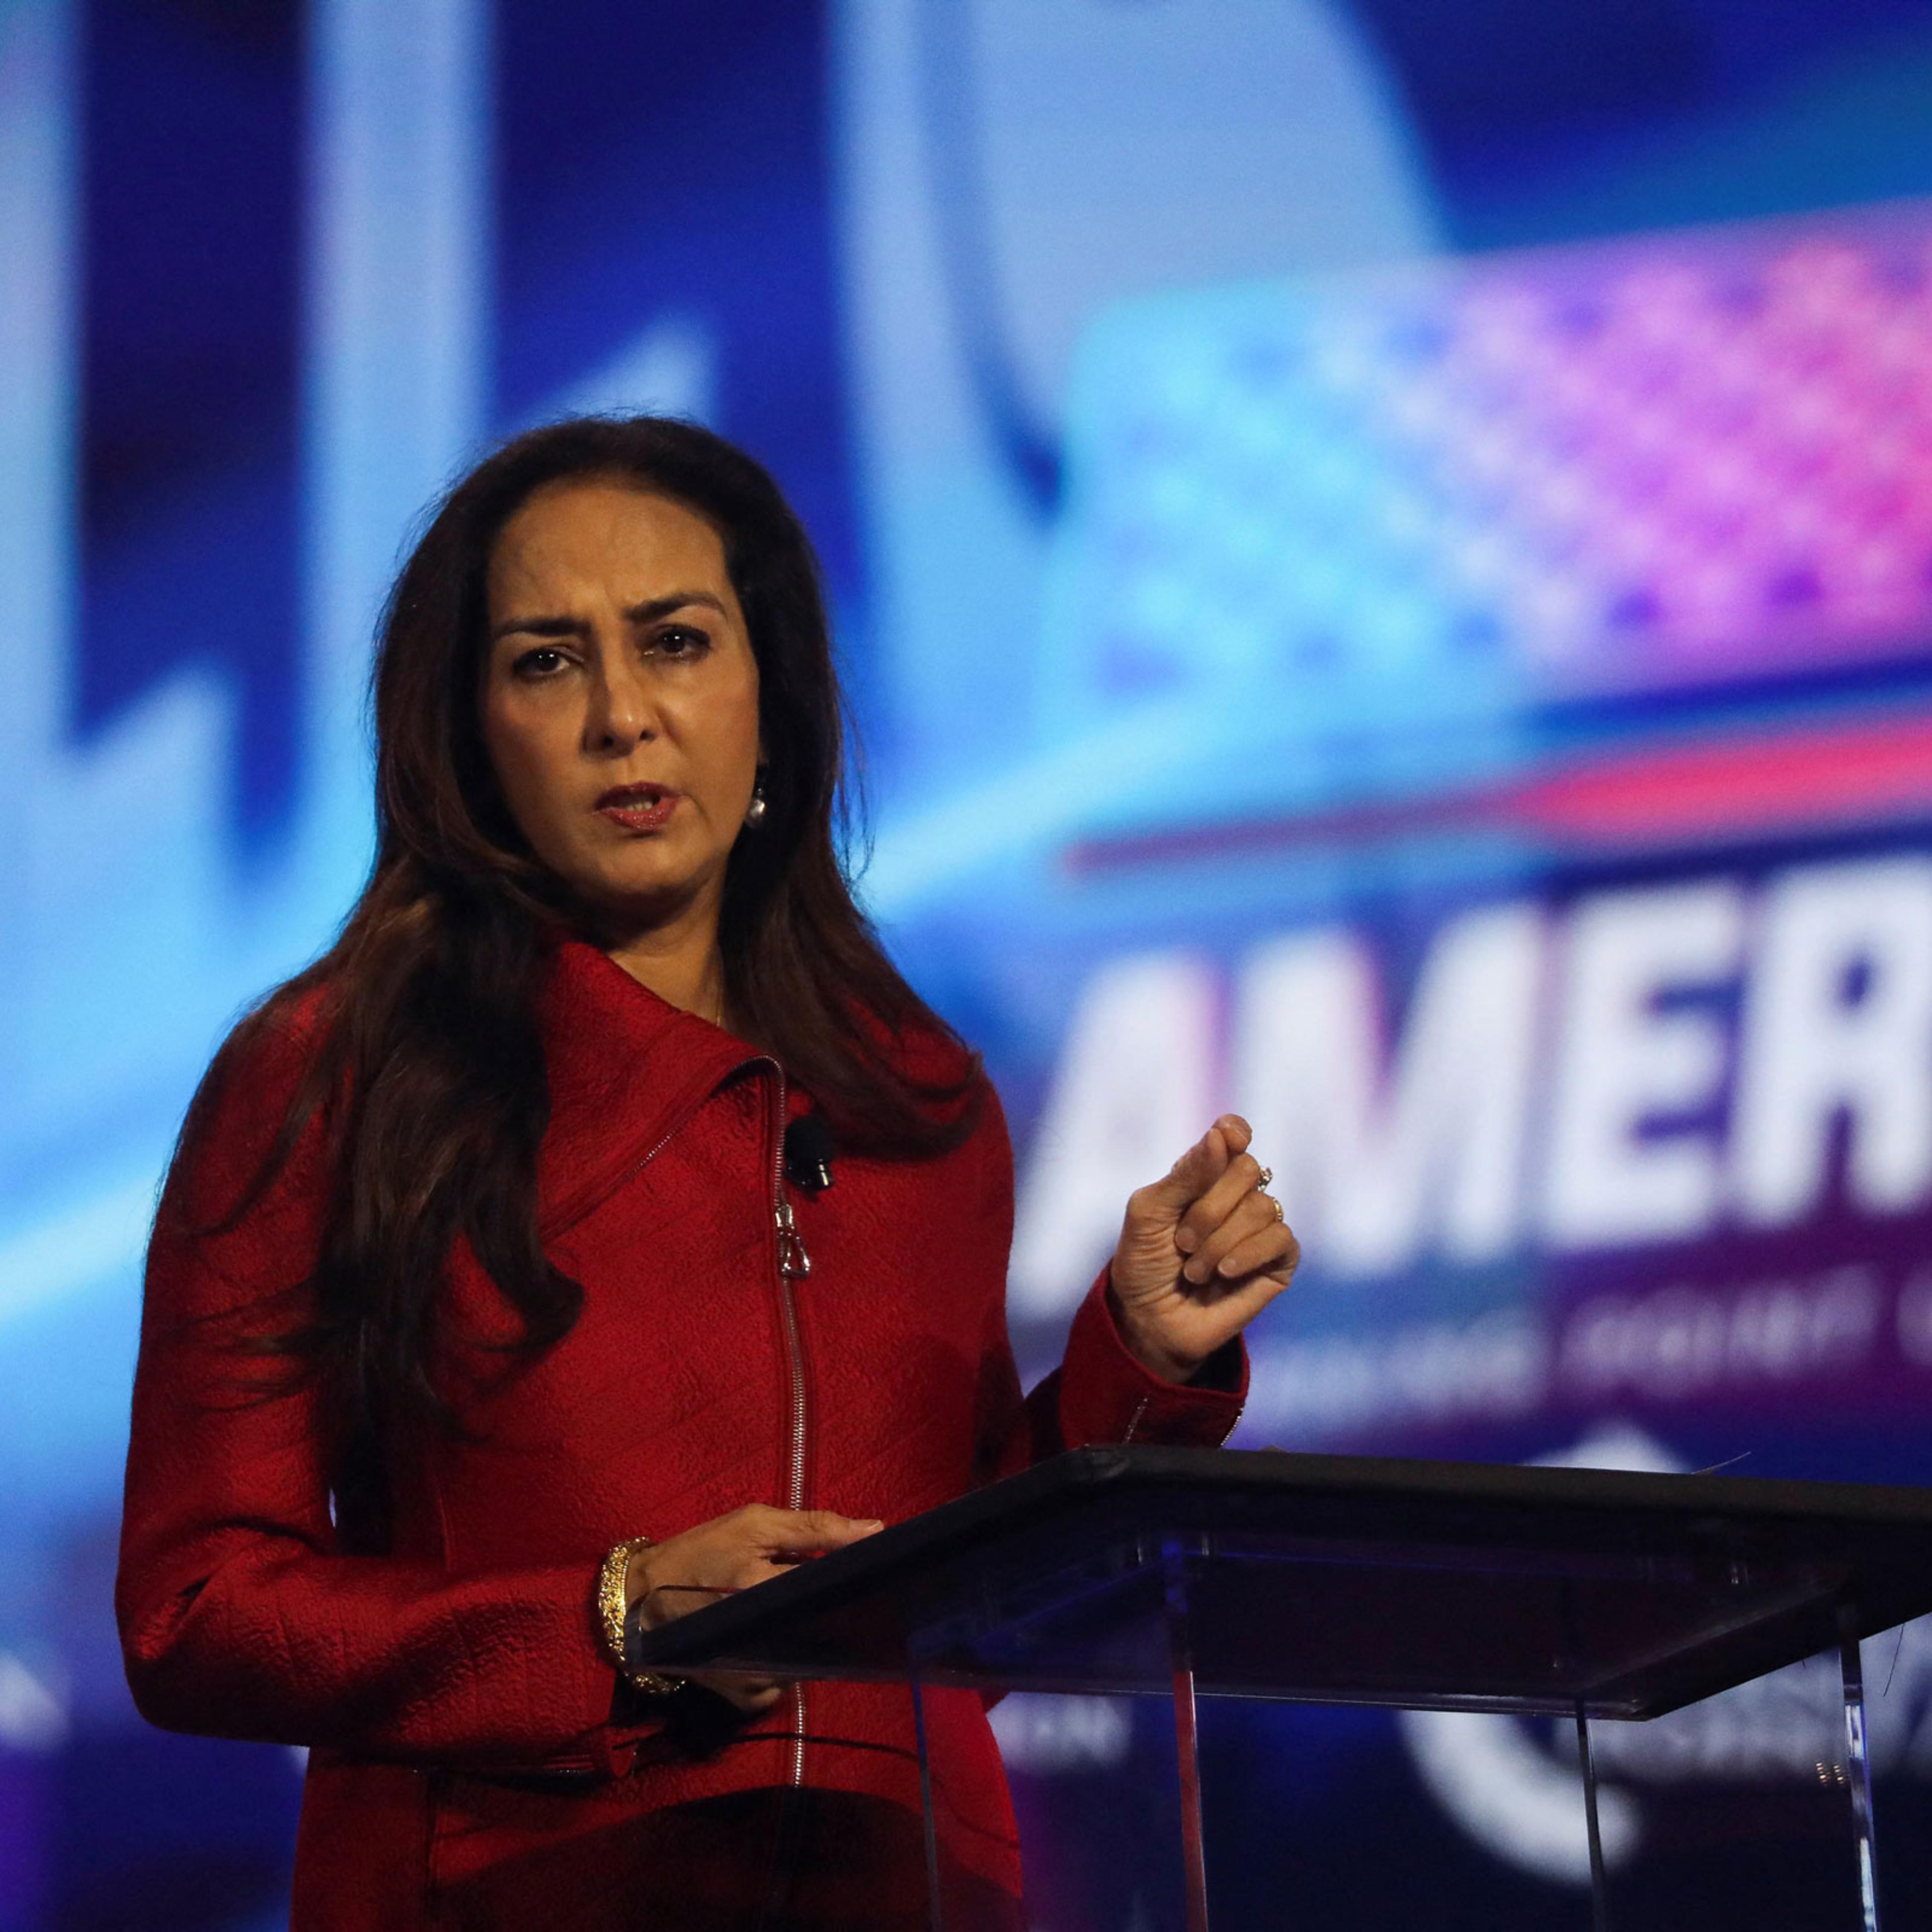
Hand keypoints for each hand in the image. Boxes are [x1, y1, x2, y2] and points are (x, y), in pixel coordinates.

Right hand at [627, 1504, 883, 1711]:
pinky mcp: (747, 1697)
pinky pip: (789, 1680)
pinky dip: (792, 1660)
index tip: (870, 1572)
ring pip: (811, 1658)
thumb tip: (875, 1530)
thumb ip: (815, 1528)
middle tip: (833, 1591)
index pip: (832, 1591)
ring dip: (814, 1635)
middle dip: (835, 1609)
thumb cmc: (702, 1552)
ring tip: (802, 1612)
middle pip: (828, 1630)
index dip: (854, 1581)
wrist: (645, 1601)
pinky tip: (782, 1637)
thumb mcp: (753, 1525)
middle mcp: (760, 1641)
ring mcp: (754, 1675)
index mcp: (761, 1589)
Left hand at [1107, 1114, 1299, 1383]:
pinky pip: (1282, 1238)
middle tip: (1182, 1241)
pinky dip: (1248, 1254)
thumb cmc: (1143, 1263)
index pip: (1232, 1135)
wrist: (1149, 1320)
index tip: (1227, 1138)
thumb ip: (1186, 1174)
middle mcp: (1236, 1195)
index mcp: (1204, 1174)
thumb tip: (1223, 1134)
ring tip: (1194, 1270)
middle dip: (1210, 1206)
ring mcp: (1260, 1227)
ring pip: (1262, 1207)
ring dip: (1219, 1241)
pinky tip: (1224, 1272)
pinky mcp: (1278, 1261)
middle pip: (1247, 1168)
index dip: (1233, 1132)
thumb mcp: (1149, 1213)